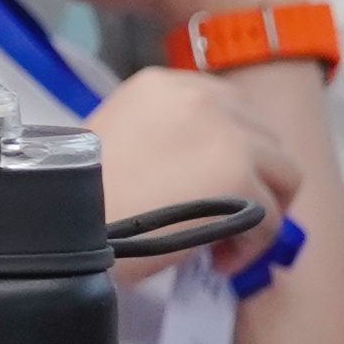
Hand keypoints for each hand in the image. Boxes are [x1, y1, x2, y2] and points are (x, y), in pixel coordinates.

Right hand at [80, 63, 299, 273]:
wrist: (61, 221)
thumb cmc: (76, 192)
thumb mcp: (118, 135)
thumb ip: (164, 133)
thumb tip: (204, 165)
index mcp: (163, 83)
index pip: (230, 104)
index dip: (234, 147)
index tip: (217, 181)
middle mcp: (202, 98)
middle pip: (265, 137)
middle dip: (255, 179)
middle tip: (227, 216)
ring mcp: (227, 136)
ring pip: (282, 176)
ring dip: (261, 212)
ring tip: (225, 242)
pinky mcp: (240, 177)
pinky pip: (271, 218)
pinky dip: (251, 245)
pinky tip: (219, 260)